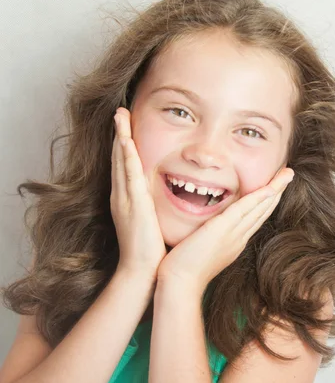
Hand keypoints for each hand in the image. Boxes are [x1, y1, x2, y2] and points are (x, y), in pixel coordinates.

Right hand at [111, 107, 165, 280]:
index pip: (126, 166)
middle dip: (119, 134)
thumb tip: (166, 198)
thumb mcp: (151, 222)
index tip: (127, 126)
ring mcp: (125, 198)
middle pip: (120, 158)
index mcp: (128, 199)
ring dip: (120, 136)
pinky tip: (125, 140)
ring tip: (120, 115)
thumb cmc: (149, 249)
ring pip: (122, 161)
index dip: (125, 145)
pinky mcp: (132, 204)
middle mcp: (122, 195)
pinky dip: (126, 156)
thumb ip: (154, 207)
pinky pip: (128, 174)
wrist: (141, 271)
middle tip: (120, 112)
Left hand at [156, 167, 294, 290]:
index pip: (255, 217)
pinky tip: (270, 188)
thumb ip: (208, 236)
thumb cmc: (184, 269)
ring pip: (259, 208)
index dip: (266, 200)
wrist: (179, 284)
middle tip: (289, 174)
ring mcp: (233, 234)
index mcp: (235, 241)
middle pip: (263, 211)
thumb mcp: (201, 249)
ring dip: (275, 189)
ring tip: (288, 173)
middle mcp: (239, 237)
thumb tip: (205, 226)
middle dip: (277, 191)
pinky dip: (259, 198)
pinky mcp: (222, 230)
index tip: (275, 186)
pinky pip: (244, 210)